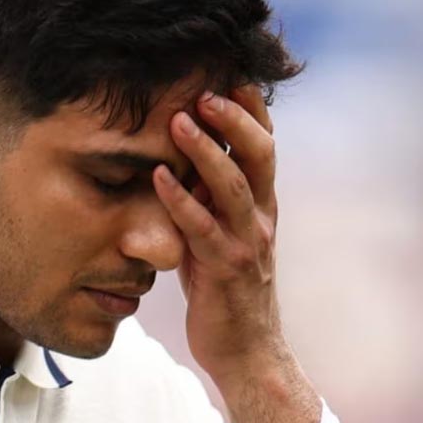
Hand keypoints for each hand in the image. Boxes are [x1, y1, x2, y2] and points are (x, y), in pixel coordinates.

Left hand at [153, 86, 321, 422]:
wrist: (247, 350)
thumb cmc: (228, 287)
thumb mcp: (224, 233)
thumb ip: (212, 198)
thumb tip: (184, 156)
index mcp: (263, 204)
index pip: (263, 146)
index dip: (251, 109)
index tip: (230, 73)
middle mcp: (262, 217)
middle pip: (259, 155)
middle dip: (235, 118)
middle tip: (206, 88)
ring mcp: (247, 243)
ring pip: (233, 186)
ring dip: (206, 150)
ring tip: (179, 119)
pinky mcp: (226, 270)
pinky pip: (203, 229)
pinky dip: (180, 200)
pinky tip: (158, 176)